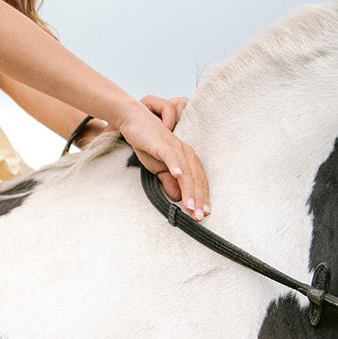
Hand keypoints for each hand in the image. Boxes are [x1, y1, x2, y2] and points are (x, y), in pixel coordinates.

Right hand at [116, 99, 209, 218]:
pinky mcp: (163, 143)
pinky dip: (175, 166)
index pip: (197, 181)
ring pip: (186, 171)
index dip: (201, 197)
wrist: (135, 121)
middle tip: (199, 217)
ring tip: (189, 207)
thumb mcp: (158, 167)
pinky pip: (171, 156)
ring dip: (189, 190)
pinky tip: (178, 177)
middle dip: (198, 199)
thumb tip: (178, 197)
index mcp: (187, 158)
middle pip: (195, 178)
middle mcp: (185, 152)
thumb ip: (169, 181)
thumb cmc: (148, 144)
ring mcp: (175, 147)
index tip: (203, 214)